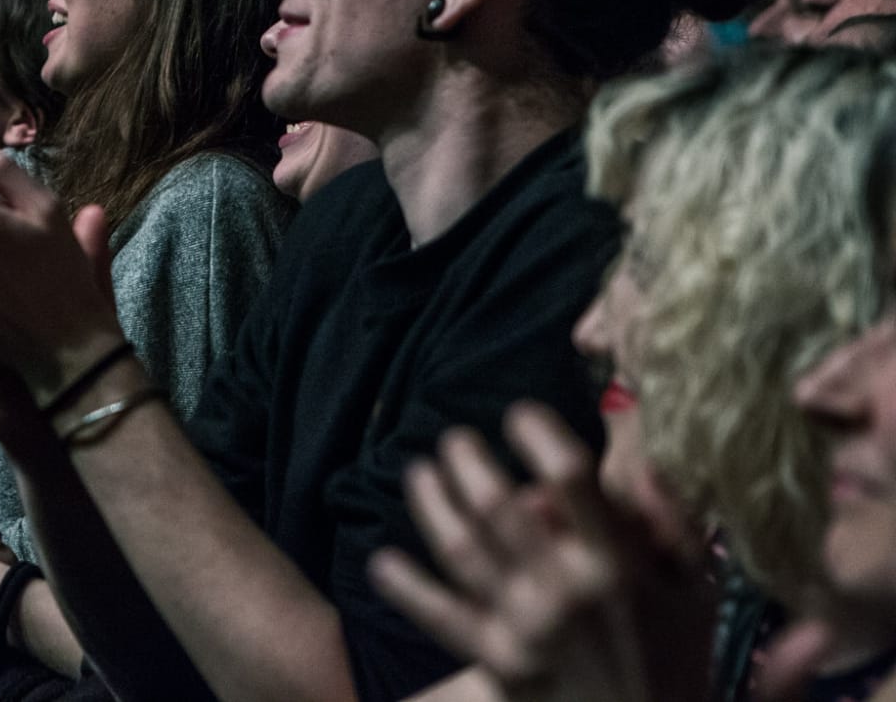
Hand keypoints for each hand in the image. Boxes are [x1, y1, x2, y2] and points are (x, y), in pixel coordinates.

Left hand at [367, 402, 711, 701]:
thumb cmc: (675, 660)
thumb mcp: (695, 591)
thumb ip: (673, 524)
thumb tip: (641, 463)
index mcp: (617, 564)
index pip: (570, 477)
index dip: (539, 434)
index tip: (519, 415)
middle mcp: (565, 588)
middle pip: (500, 504)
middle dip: (469, 460)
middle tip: (455, 438)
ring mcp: (526, 625)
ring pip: (462, 547)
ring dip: (432, 503)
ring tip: (420, 471)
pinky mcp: (498, 660)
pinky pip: (441, 616)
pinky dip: (407, 588)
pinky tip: (381, 562)